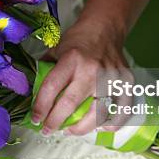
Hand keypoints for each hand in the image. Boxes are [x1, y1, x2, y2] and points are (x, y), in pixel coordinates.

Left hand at [31, 15, 129, 135]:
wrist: (105, 28)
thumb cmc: (78, 40)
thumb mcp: (56, 50)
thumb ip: (45, 70)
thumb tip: (32, 94)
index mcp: (71, 59)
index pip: (52, 87)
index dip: (41, 107)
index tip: (35, 119)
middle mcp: (92, 69)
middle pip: (71, 104)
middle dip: (55, 122)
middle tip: (47, 130)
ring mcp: (111, 78)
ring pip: (96, 113)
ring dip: (81, 128)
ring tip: (70, 131)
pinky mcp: (126, 83)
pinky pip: (121, 110)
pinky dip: (111, 124)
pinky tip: (99, 128)